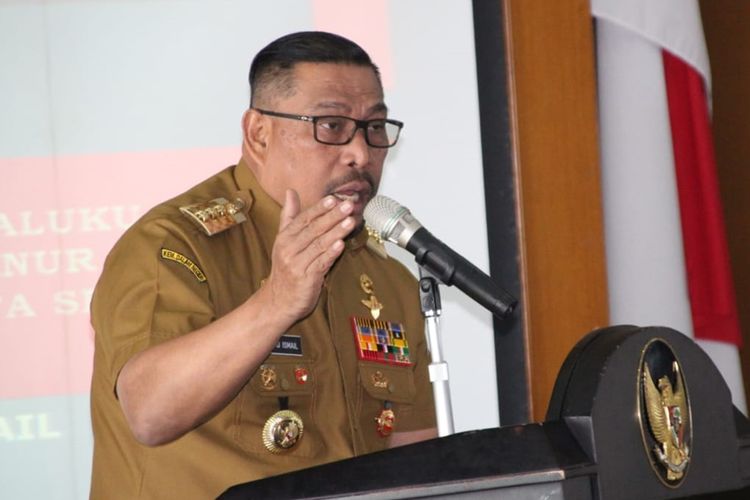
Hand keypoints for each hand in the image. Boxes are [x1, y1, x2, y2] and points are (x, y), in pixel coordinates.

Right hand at [264, 189, 354, 322]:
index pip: (303, 219)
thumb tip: (290, 192)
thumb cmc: (286, 267)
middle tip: (348, 206)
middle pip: (313, 229)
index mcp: (284, 237)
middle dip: (332, 216)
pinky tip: (341, 244)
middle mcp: (288, 249)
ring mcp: (296, 264)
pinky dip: (331, 253)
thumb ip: (289, 216)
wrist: (278, 301)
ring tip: (350, 221)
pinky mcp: (306, 279)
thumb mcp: (283, 240)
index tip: (333, 199)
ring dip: (336, 232)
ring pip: (319, 245)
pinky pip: (320, 263)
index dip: (319, 208)